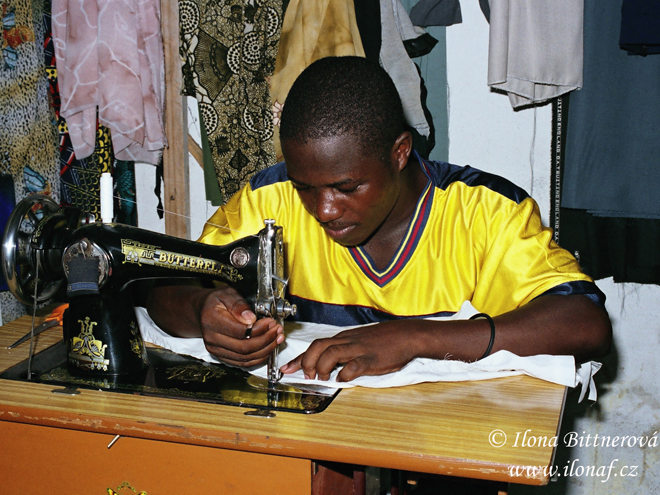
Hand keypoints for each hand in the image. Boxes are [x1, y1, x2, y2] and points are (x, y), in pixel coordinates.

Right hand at [197, 286, 283, 366]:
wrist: (203, 310)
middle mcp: (212, 338)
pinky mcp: (221, 356)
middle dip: (266, 340)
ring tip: (277, 338)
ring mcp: (216, 349)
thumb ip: (239, 304)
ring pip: (245, 357)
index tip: (271, 322)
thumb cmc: (216, 301)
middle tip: (277, 330)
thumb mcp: (227, 293)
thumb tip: (250, 318)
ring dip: (265, 349)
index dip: (259, 329)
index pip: (240, 331)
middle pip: (244, 348)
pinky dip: (258, 357)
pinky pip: (242, 363)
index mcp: (212, 320)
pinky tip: (268, 348)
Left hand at [280, 322, 417, 381]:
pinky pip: (355, 365)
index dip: (299, 358)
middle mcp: (348, 341)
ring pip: (332, 353)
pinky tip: (343, 379)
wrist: (407, 335)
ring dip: (322, 367)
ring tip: (322, 377)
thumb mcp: (360, 341)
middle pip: (318, 346)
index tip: (286, 369)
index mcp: (344, 338)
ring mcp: (360, 349)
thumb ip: (345, 351)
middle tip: (305, 375)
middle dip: (306, 361)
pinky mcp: (372, 359)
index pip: (315, 345)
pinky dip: (345, 373)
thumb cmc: (385, 340)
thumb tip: (330, 364)